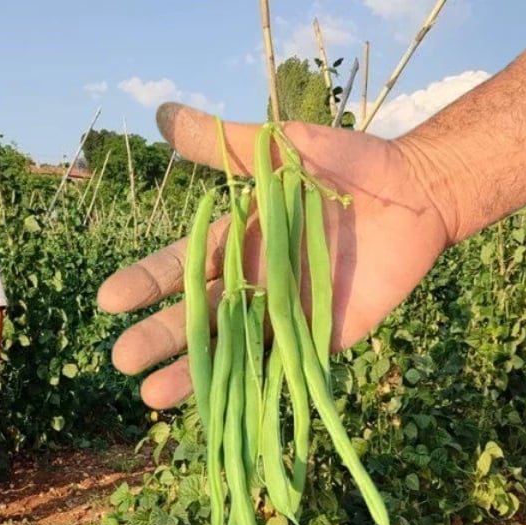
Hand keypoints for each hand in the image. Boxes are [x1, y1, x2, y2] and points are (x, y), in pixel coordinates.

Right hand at [97, 103, 453, 408]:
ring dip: (195, 373)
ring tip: (152, 397)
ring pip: (232, 348)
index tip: (108, 301)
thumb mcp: (277, 150)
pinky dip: (256, 388)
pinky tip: (224, 410)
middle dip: (160, 337)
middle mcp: (253, 283)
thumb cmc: (347, 164)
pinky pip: (284, 366)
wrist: (416, 190)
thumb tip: (161, 113)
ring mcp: (286, 313)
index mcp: (236, 242)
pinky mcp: (323, 336)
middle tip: (121, 359)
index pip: (181, 267)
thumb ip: (222, 143)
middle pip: (198, 315)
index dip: (146, 283)